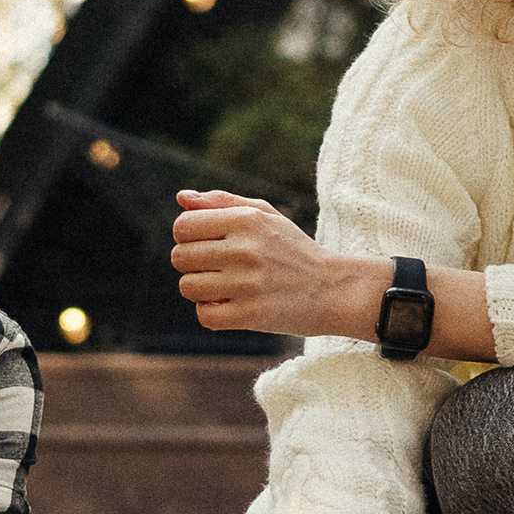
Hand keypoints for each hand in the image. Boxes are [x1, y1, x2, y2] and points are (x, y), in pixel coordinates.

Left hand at [172, 190, 371, 341]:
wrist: (334, 289)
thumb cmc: (293, 250)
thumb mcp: (265, 216)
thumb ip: (222, 203)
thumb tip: (181, 198)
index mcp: (246, 220)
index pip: (183, 226)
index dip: (188, 237)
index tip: (206, 245)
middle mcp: (245, 249)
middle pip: (180, 257)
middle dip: (193, 264)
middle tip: (219, 267)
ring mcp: (247, 284)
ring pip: (188, 287)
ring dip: (202, 290)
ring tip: (227, 287)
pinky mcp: (251, 315)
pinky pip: (204, 315)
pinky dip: (212, 313)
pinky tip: (231, 305)